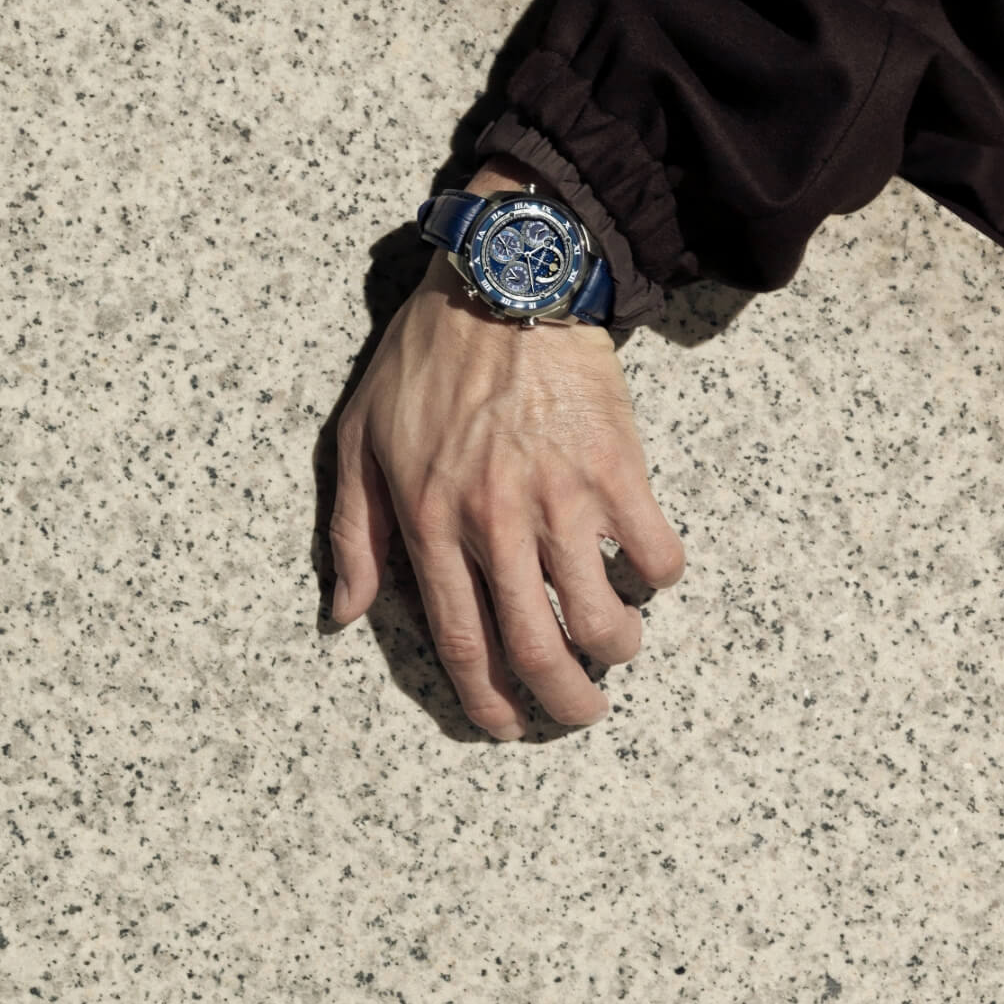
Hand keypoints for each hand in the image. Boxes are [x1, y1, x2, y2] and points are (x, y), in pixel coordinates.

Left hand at [329, 160, 685, 738]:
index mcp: (431, 520)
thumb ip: (353, 531)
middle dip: (565, 701)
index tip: (509, 724)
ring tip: (619, 644)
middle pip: (537, 646)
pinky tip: (648, 571)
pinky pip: (654, 549)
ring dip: (617, 647)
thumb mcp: (359, 436)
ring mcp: (560, 495)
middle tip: (581, 712)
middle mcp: (495, 520)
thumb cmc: (425, 356)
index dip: (488, 699)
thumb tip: (344, 613)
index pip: (462, 640)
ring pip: (601, 613)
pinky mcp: (615, 464)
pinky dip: (659, 577)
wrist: (499, 279)